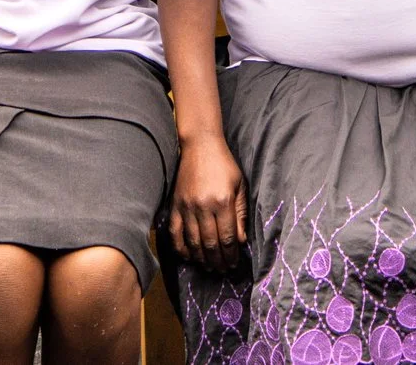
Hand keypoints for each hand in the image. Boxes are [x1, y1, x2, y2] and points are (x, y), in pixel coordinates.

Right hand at [167, 137, 247, 269]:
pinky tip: (189, 256)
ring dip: (202, 259)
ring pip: (193, 242)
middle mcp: (203, 206)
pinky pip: (175, 233)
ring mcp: (186, 207)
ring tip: (209, 267)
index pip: (227, 238)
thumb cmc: (224, 165)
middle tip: (222, 270)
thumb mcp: (239, 186)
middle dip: (218, 261)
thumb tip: (240, 241)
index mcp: (222, 201)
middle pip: (210, 244)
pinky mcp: (174, 205)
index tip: (234, 264)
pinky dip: (181, 248)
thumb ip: (241, 214)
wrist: (200, 145)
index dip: (231, 255)